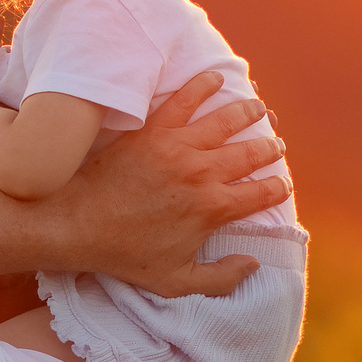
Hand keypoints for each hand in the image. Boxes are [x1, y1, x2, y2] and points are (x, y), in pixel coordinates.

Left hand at [63, 73, 289, 297]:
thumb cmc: (124, 255)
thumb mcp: (175, 282)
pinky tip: (214, 78)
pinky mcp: (153, 130)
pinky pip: (183, 100)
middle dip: (270, 148)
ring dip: (247, 113)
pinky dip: (201, 86)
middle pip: (250, 154)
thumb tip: (253, 263)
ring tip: (258, 108)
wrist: (78, 224)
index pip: (261, 194)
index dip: (278, 188)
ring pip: (225, 121)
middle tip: (276, 144)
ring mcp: (178, 147)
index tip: (283, 184)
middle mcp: (202, 173)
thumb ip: (221, 278)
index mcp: (212, 209)